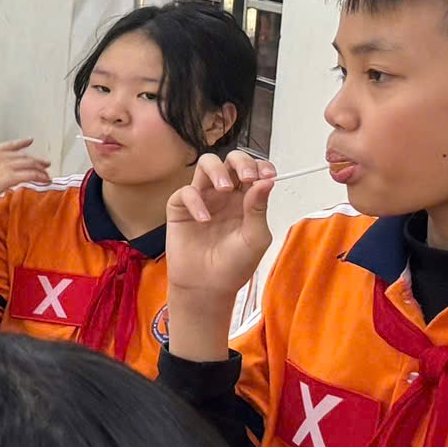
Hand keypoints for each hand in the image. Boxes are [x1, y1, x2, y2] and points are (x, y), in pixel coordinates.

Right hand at [0, 136, 50, 217]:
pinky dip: (40, 177)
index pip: (9, 145)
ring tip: (47, 175)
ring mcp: (5, 165)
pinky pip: (31, 175)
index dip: (21, 143)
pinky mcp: (10, 176)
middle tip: (45, 164)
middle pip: (23, 156)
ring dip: (40, 170)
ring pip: (29, 165)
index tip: (29, 140)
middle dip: (36, 160)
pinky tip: (44, 180)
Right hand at [165, 150, 276, 301]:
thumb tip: (266, 181)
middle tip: (246, 177)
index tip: (267, 175)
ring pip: (206, 165)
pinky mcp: (180, 208)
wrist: (207, 286)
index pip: (254, 171)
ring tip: (224, 189)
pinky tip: (204, 220)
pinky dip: (195, 201)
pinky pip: (186, 191)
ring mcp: (203, 199)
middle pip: (231, 160)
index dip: (260, 167)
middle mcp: (225, 195)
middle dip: (240, 162)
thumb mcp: (256, 238)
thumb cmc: (234, 265)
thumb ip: (259, 208)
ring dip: (217, 170)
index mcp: (247, 200)